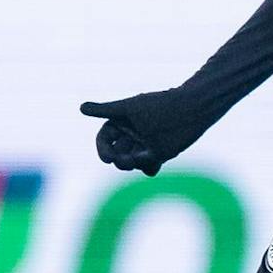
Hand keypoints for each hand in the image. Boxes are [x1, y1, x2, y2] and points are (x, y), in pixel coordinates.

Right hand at [79, 89, 205, 176]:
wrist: (191, 109)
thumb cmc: (160, 104)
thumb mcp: (130, 107)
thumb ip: (106, 110)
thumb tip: (81, 108)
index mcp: (121, 123)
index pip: (104, 139)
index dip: (102, 149)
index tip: (106, 157)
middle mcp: (131, 135)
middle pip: (116, 154)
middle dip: (118, 159)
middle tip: (124, 160)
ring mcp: (145, 145)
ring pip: (130, 163)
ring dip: (132, 164)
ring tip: (140, 159)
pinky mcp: (159, 154)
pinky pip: (148, 167)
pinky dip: (149, 168)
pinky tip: (155, 165)